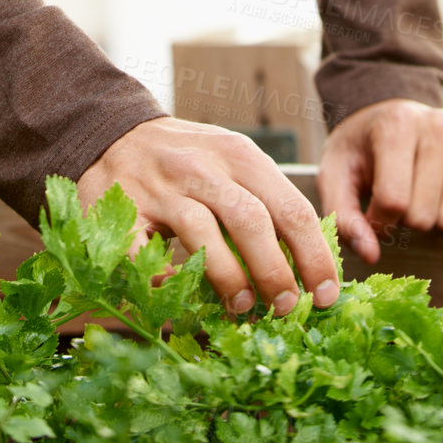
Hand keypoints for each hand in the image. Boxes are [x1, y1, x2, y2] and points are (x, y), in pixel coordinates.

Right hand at [77, 116, 338, 316]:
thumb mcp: (232, 162)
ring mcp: (161, 187)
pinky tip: (177, 293)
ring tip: (243, 306)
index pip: (291, 208)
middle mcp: (202, 166)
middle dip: (276, 272)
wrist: (115, 134)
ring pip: (204, 234)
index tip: (327, 295)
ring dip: (229, 279)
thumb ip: (265, 201)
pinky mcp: (123, 209)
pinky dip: (164, 280)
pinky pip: (146, 253)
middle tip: (286, 307)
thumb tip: (310, 265)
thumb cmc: (188, 160)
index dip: (314, 256)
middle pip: (252, 221)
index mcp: (239, 155)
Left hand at [317, 99, 442, 263]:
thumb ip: (343, 216)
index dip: (378, 221)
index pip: (394, 201)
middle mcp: (438, 123)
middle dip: (405, 219)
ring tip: (419, 191)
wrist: (390, 115)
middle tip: (398, 196)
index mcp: (397, 124)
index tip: (372, 211)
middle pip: (424, 214)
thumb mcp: (335, 175)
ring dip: (432, 216)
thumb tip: (370, 255)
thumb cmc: (361, 150)